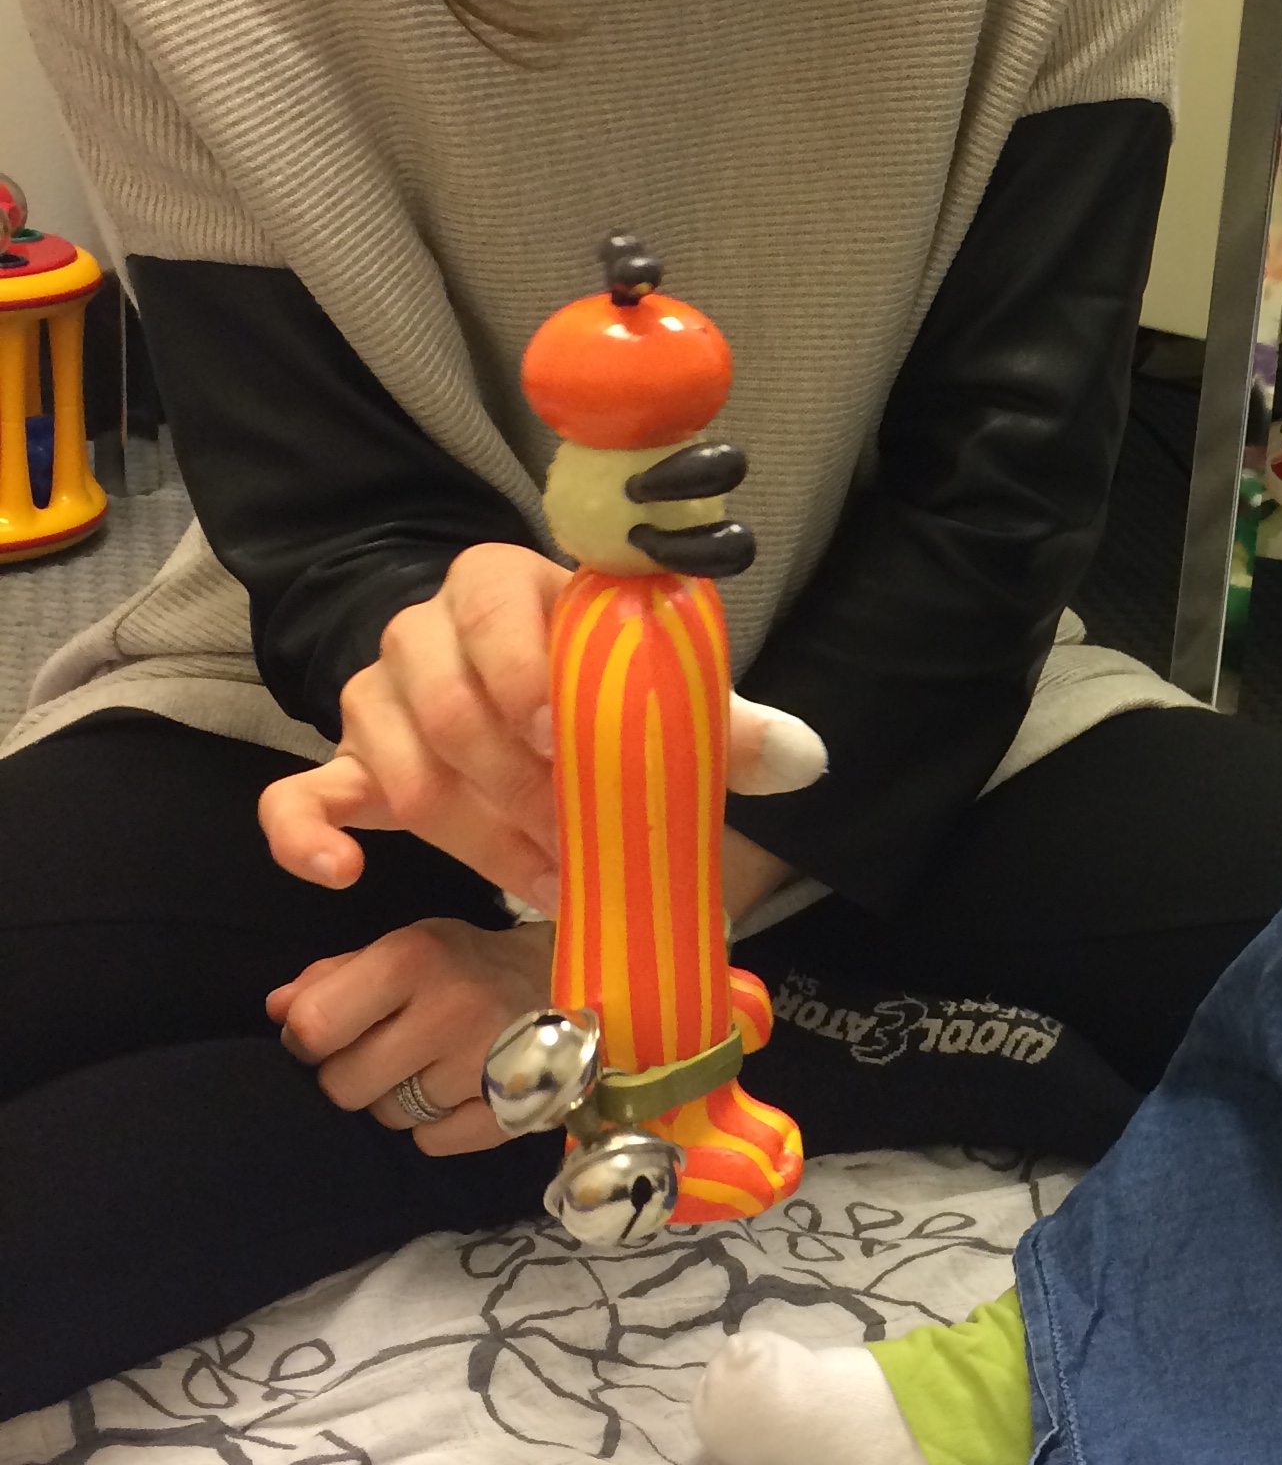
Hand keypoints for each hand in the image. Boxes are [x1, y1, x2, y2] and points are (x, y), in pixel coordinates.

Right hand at [258, 542, 827, 907]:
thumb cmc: (596, 688)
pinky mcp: (344, 765)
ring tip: (546, 879)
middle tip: (581, 845)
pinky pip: (295, 798)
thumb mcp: (658, 688)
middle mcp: (426, 631)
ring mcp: (375, 698)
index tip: (567, 738)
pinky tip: (345, 873)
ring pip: (396, 764)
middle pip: (448, 706)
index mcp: (503, 584)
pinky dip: (307, 837)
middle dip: (519, 788)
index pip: (494, 607)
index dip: (527, 674)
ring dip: (473, 837)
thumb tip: (803, 757)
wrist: (516, 695)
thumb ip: (723, 718)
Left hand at [269, 916, 556, 1155]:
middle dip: (350, 1074)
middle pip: (343, 1086)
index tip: (327, 1033)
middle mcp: (450, 1011)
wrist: (575, 980)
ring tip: (428, 1067)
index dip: (306, 1038)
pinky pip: (434, 1143)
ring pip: (388, 1119)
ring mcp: (484, 1066)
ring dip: (397, 1100)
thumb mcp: (407, 946)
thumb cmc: (470, 963)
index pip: (312, 1026)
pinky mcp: (513, 1111)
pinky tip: (458, 1092)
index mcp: (413, 959)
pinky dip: (437, 1127)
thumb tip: (276, 1010)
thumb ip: (334, 976)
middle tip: (382, 1053)